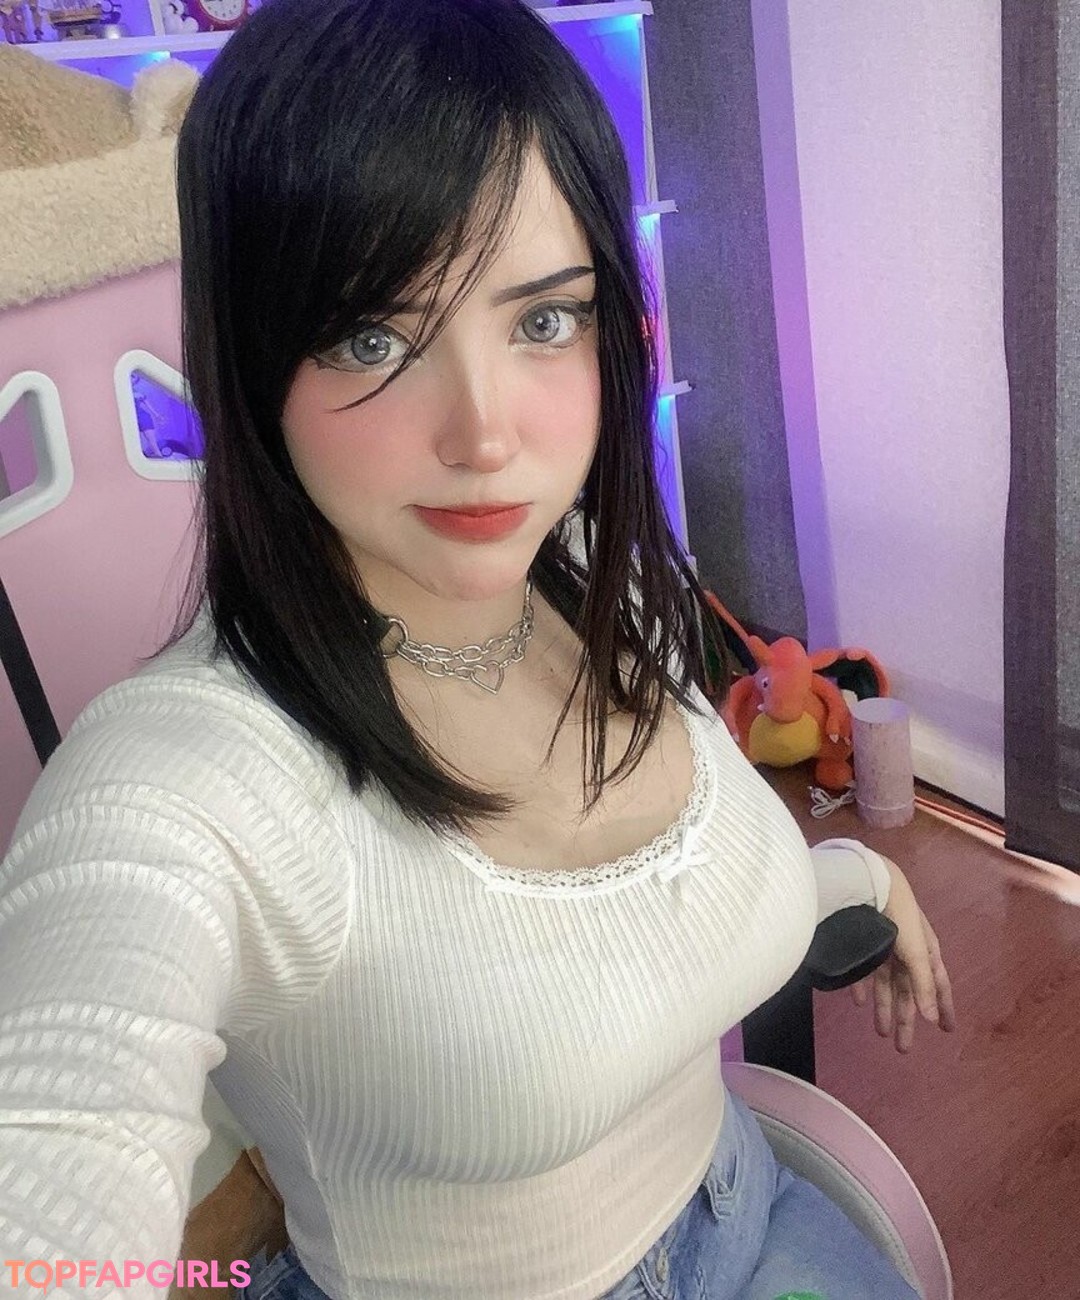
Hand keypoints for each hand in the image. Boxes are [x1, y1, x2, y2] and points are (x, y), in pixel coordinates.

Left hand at [850, 855, 955, 1051]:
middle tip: (903, 1048)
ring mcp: (885, 949)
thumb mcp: (916, 952)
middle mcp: (908, 953)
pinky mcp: (864, 945)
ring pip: (886, 986)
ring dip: (884, 1009)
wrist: (870, 883)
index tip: (947, 1030)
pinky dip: (863, 988)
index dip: (943, 1007)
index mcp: (927, 953)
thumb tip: (932, 1019)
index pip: (938, 987)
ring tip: (881, 1033)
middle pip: (909, 992)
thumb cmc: (900, 916)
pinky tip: (858, 1002)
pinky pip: (865, 972)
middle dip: (907, 1019)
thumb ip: (923, 985)